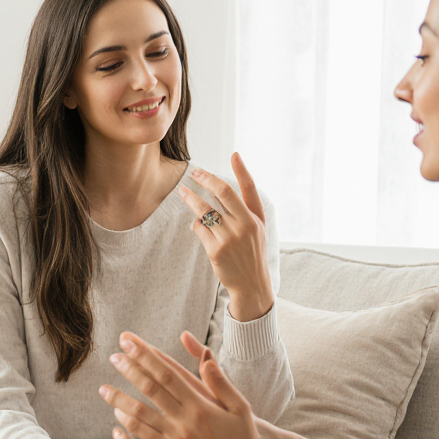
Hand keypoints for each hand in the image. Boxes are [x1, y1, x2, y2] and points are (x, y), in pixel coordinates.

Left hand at [100, 332, 279, 438]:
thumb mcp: (241, 410)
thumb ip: (221, 383)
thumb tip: (206, 359)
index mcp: (200, 408)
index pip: (166, 375)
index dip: (145, 356)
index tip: (128, 341)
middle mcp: (183, 426)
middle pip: (148, 392)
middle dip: (128, 371)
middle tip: (113, 357)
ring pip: (137, 421)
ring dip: (118, 402)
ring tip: (105, 390)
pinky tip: (115, 429)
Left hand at [178, 153, 273, 321]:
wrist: (251, 284)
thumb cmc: (251, 253)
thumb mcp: (256, 230)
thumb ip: (244, 211)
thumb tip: (219, 190)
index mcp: (256, 218)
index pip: (249, 189)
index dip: (242, 170)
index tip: (234, 154)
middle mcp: (246, 225)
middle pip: (224, 193)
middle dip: (207, 179)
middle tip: (195, 172)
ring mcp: (231, 238)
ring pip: (206, 210)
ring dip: (191, 199)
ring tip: (182, 192)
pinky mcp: (216, 250)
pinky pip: (200, 229)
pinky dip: (196, 224)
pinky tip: (197, 224)